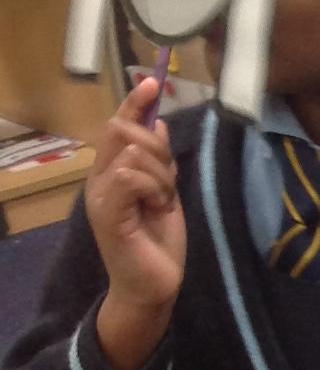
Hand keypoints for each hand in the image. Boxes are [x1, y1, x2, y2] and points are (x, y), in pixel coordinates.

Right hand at [85, 75, 183, 366]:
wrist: (152, 286)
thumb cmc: (157, 243)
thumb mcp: (164, 193)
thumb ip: (158, 161)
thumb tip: (158, 122)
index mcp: (111, 172)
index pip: (118, 126)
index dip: (134, 103)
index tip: (151, 82)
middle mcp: (99, 178)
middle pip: (125, 131)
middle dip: (158, 148)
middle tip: (168, 183)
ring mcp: (100, 194)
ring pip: (133, 153)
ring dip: (161, 176)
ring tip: (162, 203)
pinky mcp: (107, 212)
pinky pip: (131, 176)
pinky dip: (154, 188)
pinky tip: (158, 209)